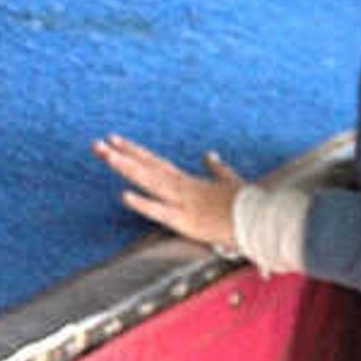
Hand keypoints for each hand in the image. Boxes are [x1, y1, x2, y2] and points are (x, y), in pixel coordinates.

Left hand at [95, 133, 242, 252]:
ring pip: (149, 182)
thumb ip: (217, 169)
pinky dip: (143, 204)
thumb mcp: (230, 181)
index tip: (113, 139)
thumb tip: (210, 154)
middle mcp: (181, 188)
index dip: (133, 151)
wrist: (263, 220)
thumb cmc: (247, 203)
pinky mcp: (187, 221)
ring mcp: (182, 203)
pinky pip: (162, 212)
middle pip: (145, 168)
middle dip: (120, 156)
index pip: (154, 162)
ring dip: (127, 168)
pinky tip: (124, 195)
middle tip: (96, 144)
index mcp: (187, 181)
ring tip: (106, 156)